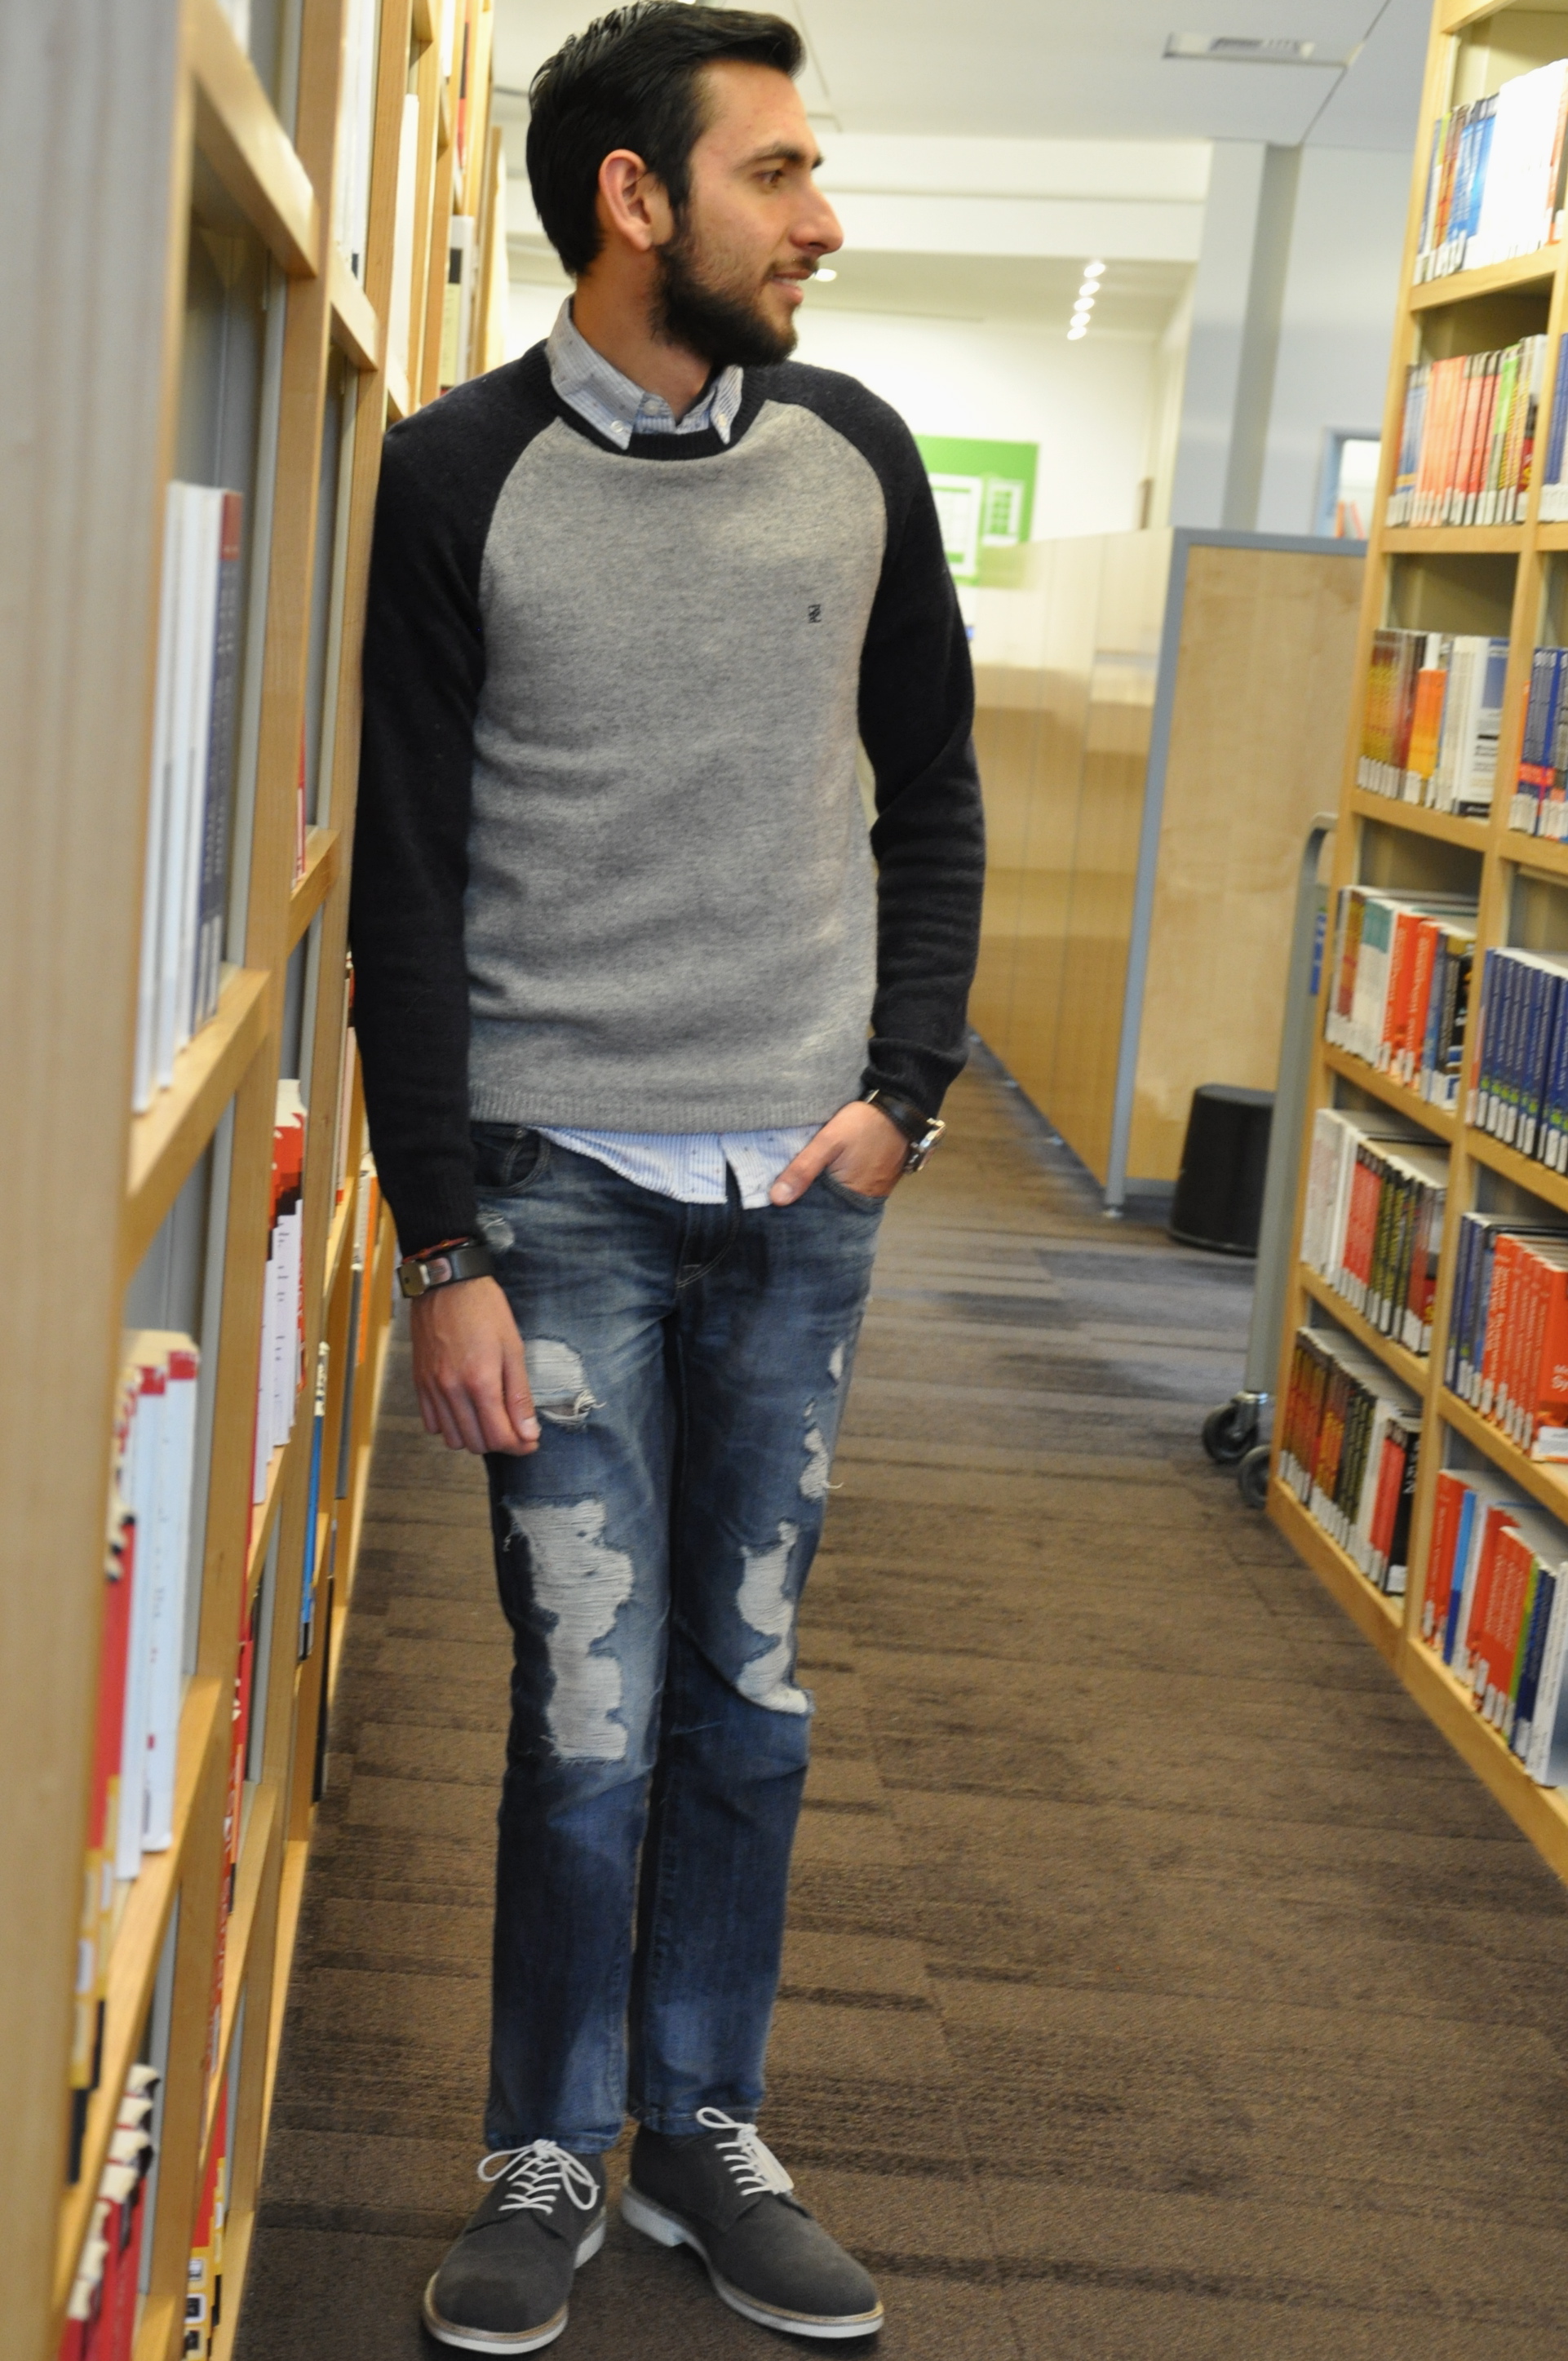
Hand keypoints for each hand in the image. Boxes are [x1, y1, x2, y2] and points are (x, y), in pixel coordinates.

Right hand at [410, 1275, 538, 1454]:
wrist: (447, 1284)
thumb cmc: (485, 1310)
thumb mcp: (513, 1349)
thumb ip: (519, 1396)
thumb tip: (528, 1433)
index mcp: (480, 1381)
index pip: (499, 1437)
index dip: (520, 1445)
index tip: (530, 1440)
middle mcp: (452, 1389)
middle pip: (476, 1443)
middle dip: (500, 1442)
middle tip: (514, 1428)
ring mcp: (432, 1388)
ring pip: (452, 1439)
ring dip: (474, 1437)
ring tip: (489, 1418)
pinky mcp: (419, 1382)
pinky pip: (431, 1423)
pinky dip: (450, 1426)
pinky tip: (465, 1409)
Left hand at [769, 1100, 906, 1205]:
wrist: (901, 1107)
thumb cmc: (864, 1125)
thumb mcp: (828, 1142)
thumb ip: (803, 1169)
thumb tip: (777, 1199)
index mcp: (851, 1198)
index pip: (819, 1215)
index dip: (801, 1210)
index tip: (780, 1206)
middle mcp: (865, 1201)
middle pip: (831, 1208)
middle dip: (812, 1202)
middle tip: (787, 1194)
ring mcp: (875, 1190)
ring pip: (842, 1198)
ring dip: (825, 1192)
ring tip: (802, 1184)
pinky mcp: (880, 1179)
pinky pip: (854, 1187)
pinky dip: (840, 1183)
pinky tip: (827, 1174)